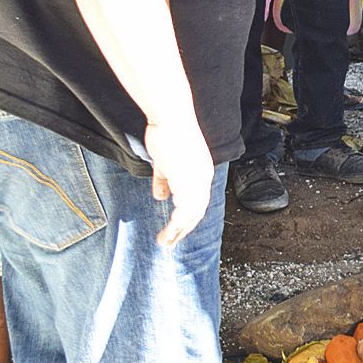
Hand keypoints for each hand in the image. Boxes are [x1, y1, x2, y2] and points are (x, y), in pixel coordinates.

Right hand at [144, 117, 214, 246]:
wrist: (171, 119)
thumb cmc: (167, 133)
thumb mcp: (165, 161)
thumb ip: (164, 180)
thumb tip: (160, 197)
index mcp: (200, 172)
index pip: (197, 201)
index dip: (187, 217)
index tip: (176, 229)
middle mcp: (202, 178)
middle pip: (196, 211)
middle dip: (183, 229)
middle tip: (171, 243)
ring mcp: (197, 180)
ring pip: (191, 214)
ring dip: (178, 231)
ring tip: (165, 242)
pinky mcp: (188, 180)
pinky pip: (185, 209)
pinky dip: (177, 223)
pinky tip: (169, 231)